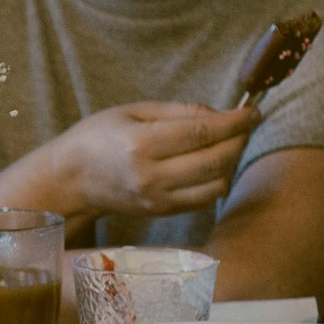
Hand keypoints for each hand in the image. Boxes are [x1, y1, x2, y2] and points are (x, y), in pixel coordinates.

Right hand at [43, 100, 257, 222]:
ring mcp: (157, 198)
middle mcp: (150, 175)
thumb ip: (179, 111)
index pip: (203, 132)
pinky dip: (217, 180)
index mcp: (140, 144)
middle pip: (216, 159)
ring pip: (217, 183)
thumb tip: (220, 114)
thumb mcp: (133, 111)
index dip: (235, 121)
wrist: (71, 179)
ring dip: (231, 162)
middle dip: (239, 140)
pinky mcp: (161, 212)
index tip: (252, 111)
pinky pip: (205, 199)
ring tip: (228, 144)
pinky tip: (213, 164)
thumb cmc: (99, 137)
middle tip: (244, 125)